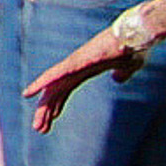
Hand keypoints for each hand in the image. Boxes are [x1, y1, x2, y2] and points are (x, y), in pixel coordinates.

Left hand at [23, 30, 145, 132]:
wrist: (136, 36)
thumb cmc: (134, 48)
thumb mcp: (130, 67)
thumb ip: (122, 74)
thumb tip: (118, 79)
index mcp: (86, 69)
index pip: (66, 89)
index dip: (58, 104)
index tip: (52, 118)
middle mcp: (76, 67)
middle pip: (56, 91)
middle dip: (47, 111)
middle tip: (40, 129)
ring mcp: (75, 63)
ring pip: (53, 87)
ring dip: (43, 106)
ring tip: (37, 125)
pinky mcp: (76, 61)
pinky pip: (55, 74)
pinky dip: (41, 84)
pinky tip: (29, 93)